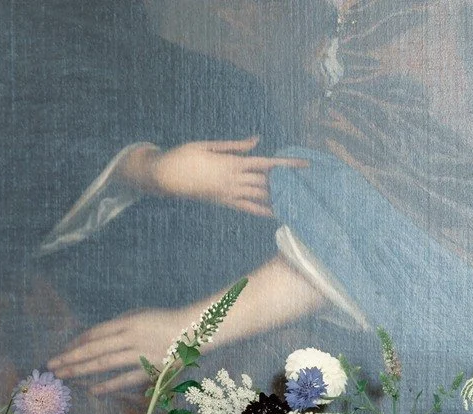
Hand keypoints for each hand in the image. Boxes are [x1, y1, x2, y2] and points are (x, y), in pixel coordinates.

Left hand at [49, 306, 191, 393]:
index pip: (95, 334)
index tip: (60, 352)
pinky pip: (126, 379)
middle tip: (51, 366)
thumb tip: (91, 339)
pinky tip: (92, 390)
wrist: (196, 330)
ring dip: (82, 370)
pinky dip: (108, 385)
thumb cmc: (163, 321)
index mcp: (128, 322)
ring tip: (64, 376)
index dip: (75, 344)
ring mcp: (141, 353)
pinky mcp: (151, 368)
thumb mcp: (139, 315)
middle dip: (70, 358)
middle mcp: (132, 336)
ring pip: (106, 363)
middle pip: (94, 349)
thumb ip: (117, 326)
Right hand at [125, 138, 308, 216]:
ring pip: (259, 197)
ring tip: (298, 202)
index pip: (267, 164)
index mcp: (231, 163)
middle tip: (310, 186)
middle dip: (289, 184)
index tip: (305, 165)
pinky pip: (245, 208)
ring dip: (279, 199)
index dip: (287, 165)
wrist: (162, 177)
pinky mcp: (221, 202)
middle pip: (267, 182)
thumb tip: (257, 141)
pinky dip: (261, 211)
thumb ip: (235, 145)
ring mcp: (227, 193)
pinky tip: (273, 214)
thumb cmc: (183, 156)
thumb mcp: (208, 144)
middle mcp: (232, 180)